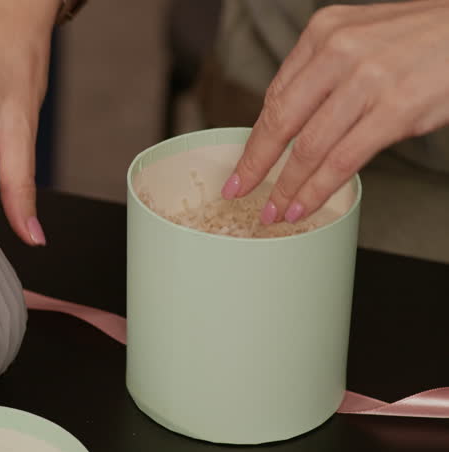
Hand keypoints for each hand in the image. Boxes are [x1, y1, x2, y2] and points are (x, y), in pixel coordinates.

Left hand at [221, 1, 448, 223]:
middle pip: (282, 120)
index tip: (242, 164)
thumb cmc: (423, 39)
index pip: (276, 95)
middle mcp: (340, 51)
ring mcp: (368, 79)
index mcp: (324, 32)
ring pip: (310, 146)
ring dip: (286, 186)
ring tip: (273, 210)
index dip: (256, 137)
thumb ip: (324, 75)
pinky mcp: (397, 108)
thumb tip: (291, 123)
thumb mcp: (361, 40)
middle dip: (256, 164)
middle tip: (238, 191)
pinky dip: (318, 189)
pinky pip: (344, 159)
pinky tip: (304, 205)